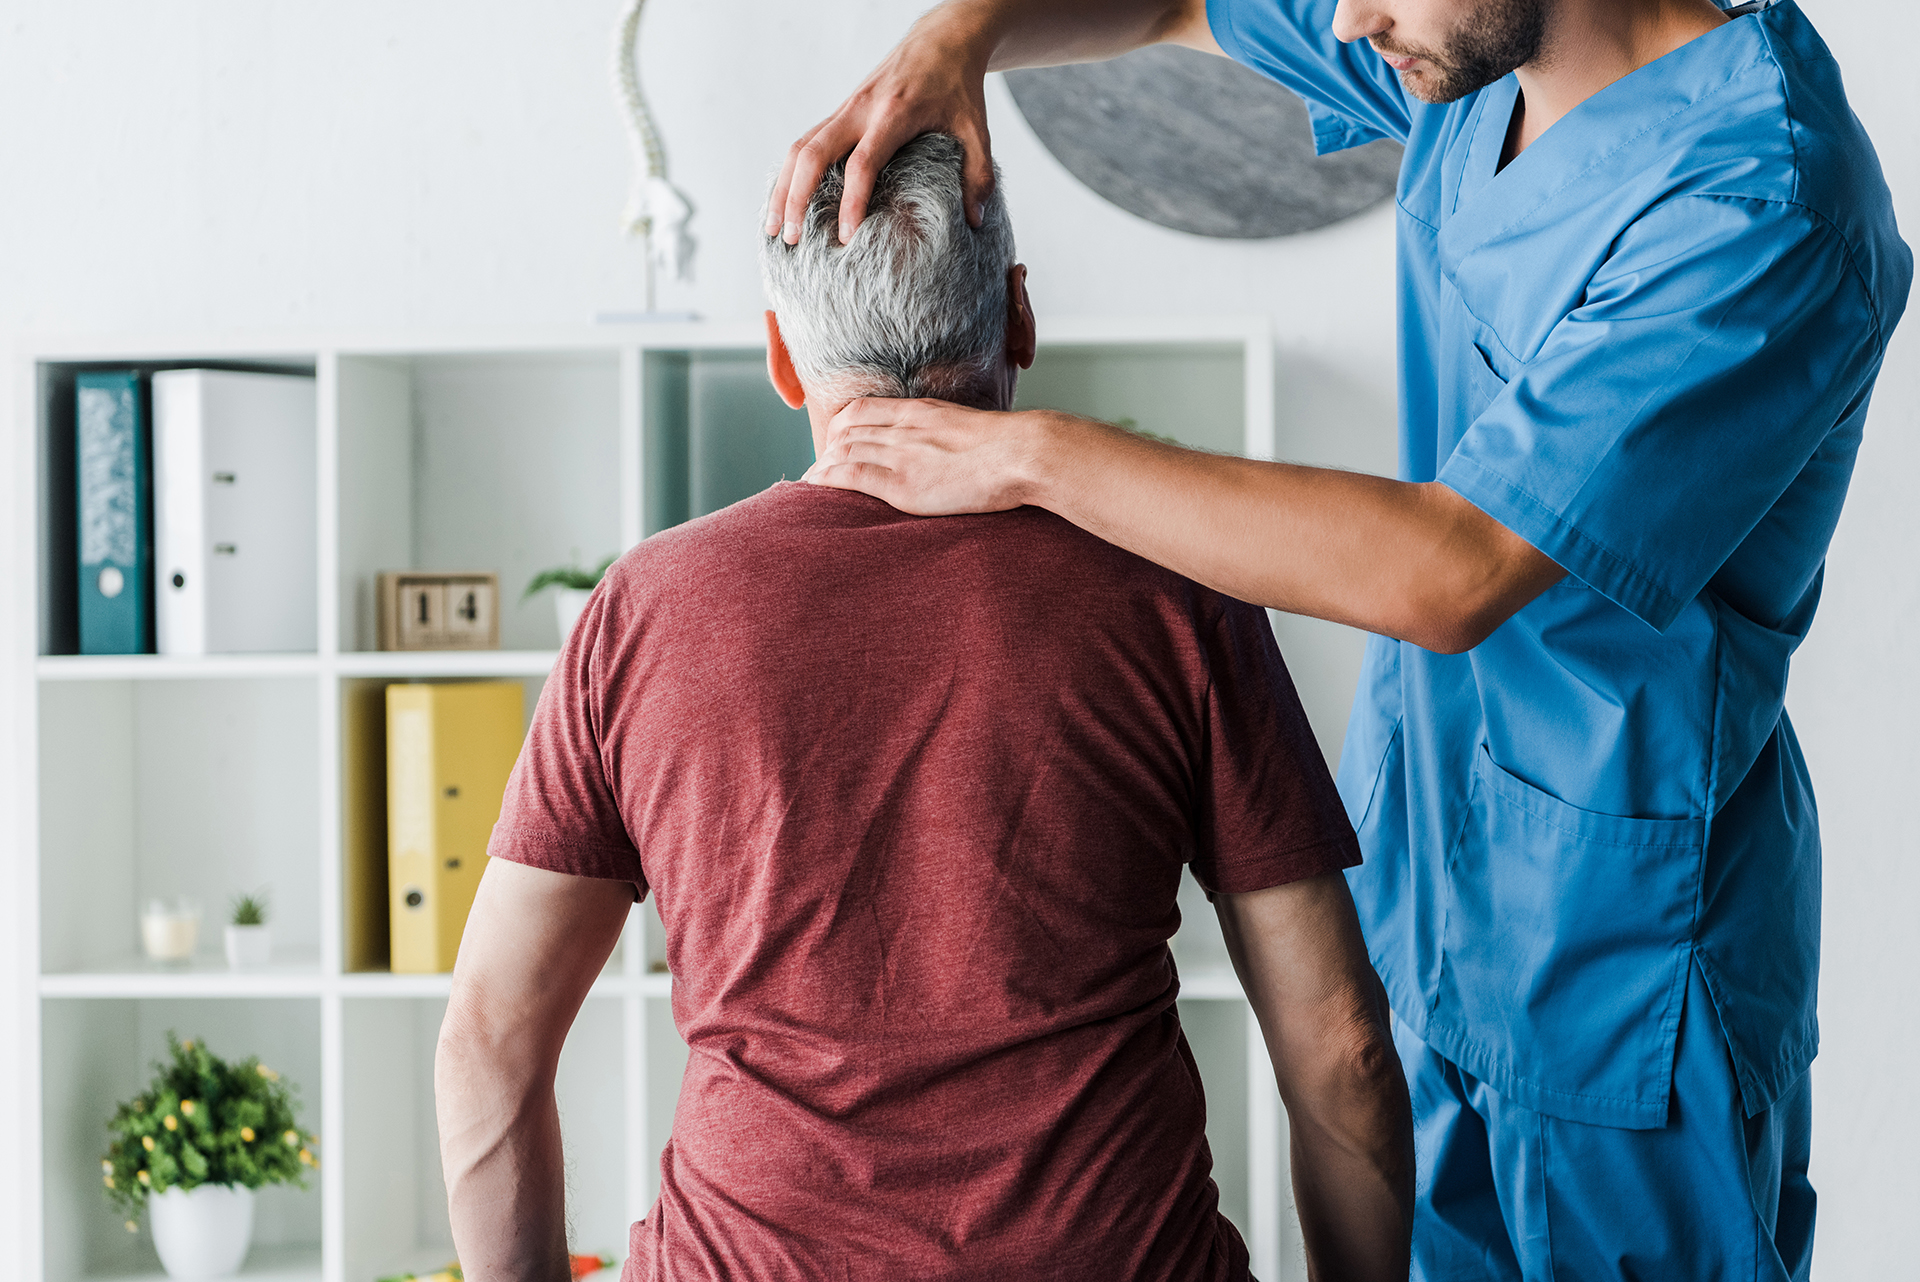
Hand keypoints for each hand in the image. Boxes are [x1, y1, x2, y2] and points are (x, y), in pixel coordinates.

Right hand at [767, 6, 996, 244]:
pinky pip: (806, 142)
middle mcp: (861, 109)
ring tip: (775, 227)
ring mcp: (846, 108)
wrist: (941, 40)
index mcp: (894, 114)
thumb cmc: (958, 86)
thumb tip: (976, 220)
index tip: (845, 236)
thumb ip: (978, 174)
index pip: (863, 163)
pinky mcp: (841, 111)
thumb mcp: (977, 129)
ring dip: (783, 187)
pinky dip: (790, 172)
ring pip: (800, 147)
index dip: (851, 202)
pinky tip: (785, 200)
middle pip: (813, 154)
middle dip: (796, 197)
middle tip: (791, 238)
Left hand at [806, 398, 1079, 515]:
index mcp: (919, 412)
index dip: (839, 426)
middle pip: (845, 431)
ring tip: (812, 482)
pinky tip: (814, 488)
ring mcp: (900, 454)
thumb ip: (947, 435)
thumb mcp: (970, 427)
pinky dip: (826, 480)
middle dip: (826, 449)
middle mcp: (902, 428)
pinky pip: (850, 476)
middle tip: (820, 466)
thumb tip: (949, 451)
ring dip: (821, 466)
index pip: (862, 411)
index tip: (834, 442)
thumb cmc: (1011, 447)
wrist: (1022, 452)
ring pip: (842, 451)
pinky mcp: (902, 483)